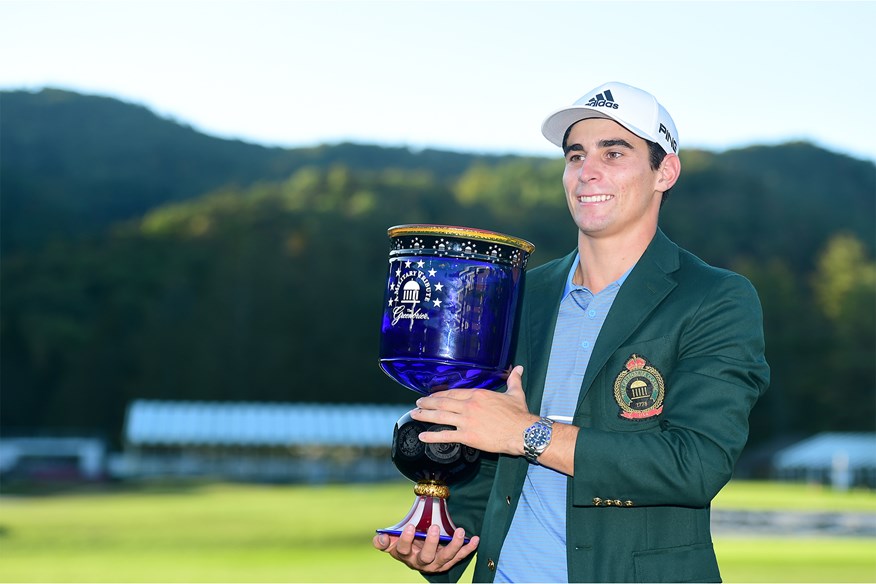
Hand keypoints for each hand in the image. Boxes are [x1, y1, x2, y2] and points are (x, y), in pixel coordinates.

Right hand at [372, 524, 478, 572]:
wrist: (418, 551)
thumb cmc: (405, 543)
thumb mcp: (392, 542)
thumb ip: (383, 541)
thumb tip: (379, 538)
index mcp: (405, 555)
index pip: (404, 550)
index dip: (406, 540)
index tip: (410, 527)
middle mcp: (421, 562)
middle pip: (426, 557)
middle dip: (431, 543)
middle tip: (433, 527)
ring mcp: (436, 563)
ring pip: (446, 558)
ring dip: (454, 545)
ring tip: (460, 532)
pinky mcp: (448, 562)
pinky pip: (460, 557)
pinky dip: (468, 549)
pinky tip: (475, 539)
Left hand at [413, 365, 536, 454]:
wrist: (523, 432)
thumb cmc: (519, 415)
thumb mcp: (516, 394)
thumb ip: (514, 380)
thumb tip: (519, 368)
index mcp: (478, 395)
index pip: (454, 393)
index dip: (441, 395)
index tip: (433, 396)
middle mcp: (469, 406)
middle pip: (444, 403)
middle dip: (428, 403)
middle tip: (418, 403)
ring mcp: (467, 421)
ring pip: (441, 416)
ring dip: (425, 415)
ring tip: (415, 414)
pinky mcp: (468, 436)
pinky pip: (446, 435)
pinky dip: (432, 436)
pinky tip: (422, 437)